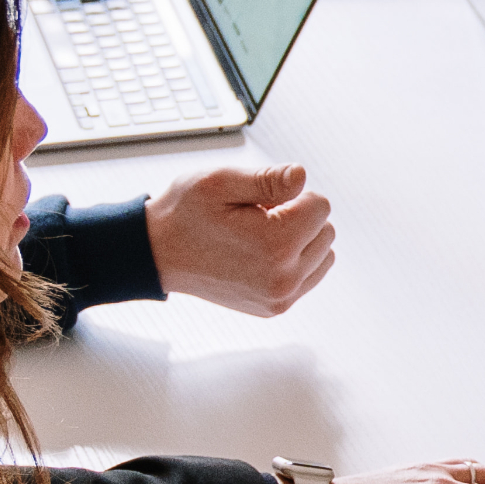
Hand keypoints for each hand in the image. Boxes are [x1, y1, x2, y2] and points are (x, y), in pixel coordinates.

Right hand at [149, 163, 334, 314]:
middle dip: (298, 217)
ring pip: (323, 253)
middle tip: (256, 219)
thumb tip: (301, 177)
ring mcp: (280, 298)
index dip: (290, 196)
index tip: (260, 203)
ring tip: (259, 237)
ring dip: (300, 240)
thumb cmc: (185, 214)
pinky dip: (295, 260)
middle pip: (326, 230)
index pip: (320, 205)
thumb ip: (268, 178)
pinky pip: (311, 274)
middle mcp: (282, 278)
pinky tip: (263, 254)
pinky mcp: (276, 307)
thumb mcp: (220, 181)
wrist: (158, 254)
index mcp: (274, 245)